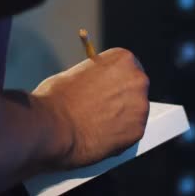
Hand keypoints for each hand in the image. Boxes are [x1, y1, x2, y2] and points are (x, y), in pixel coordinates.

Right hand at [32, 48, 149, 170]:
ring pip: (134, 112)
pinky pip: (131, 132)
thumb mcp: (75, 73)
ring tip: (97, 124)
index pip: (127, 68)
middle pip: (134, 89)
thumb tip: (96, 85)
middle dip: (120, 99)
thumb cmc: (58, 98)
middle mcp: (137, 80)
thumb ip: (95, 77)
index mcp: (123, 59)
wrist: (54, 126)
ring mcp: (140, 107)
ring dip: (121, 118)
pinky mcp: (138, 131)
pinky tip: (99, 135)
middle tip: (100, 108)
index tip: (105, 88)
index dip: (114, 80)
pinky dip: (119, 136)